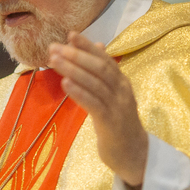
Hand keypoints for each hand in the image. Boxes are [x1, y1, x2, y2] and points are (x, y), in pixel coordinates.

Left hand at [48, 32, 147, 186]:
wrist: (135, 155)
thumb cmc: (119, 125)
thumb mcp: (112, 97)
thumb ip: (103, 76)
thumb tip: (97, 47)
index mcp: (122, 82)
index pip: (104, 58)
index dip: (87, 46)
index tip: (70, 34)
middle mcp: (122, 90)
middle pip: (99, 67)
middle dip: (76, 55)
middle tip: (55, 47)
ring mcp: (117, 106)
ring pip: (95, 83)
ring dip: (73, 70)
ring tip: (54, 61)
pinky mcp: (110, 123)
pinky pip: (94, 104)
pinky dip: (79, 92)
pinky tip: (65, 84)